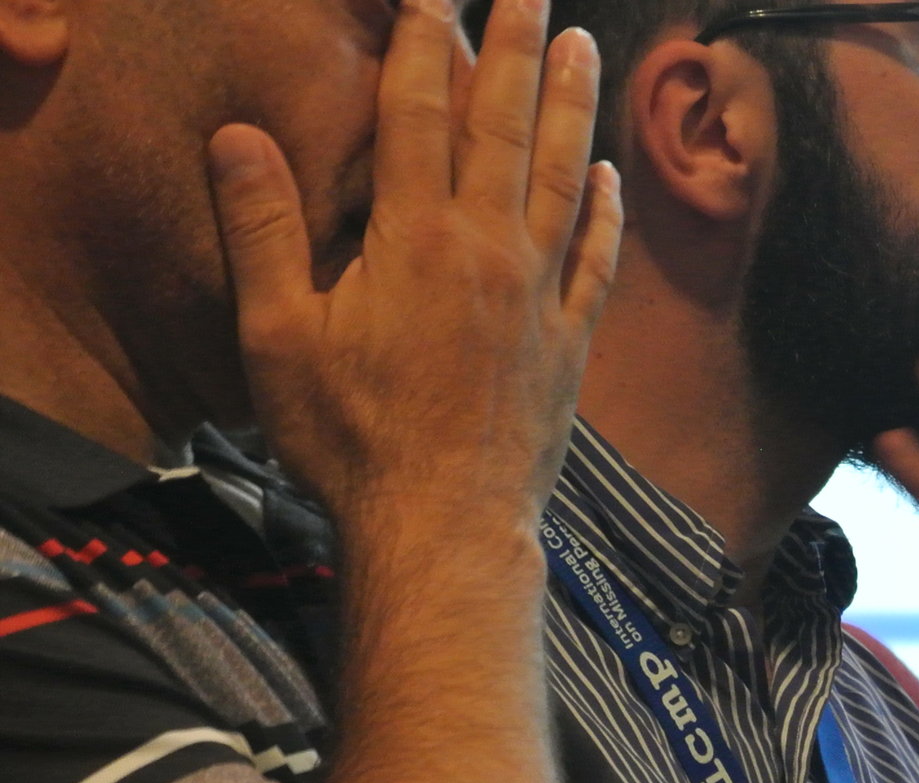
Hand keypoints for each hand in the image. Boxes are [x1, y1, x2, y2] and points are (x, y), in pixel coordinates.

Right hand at [205, 0, 621, 557]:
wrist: (442, 528)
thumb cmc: (350, 440)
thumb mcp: (279, 337)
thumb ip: (263, 231)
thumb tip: (238, 138)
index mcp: (415, 240)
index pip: (419, 115)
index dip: (425, 44)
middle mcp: (489, 252)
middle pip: (506, 128)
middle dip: (515, 49)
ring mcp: (538, 297)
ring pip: (565, 179)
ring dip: (573, 108)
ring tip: (581, 47)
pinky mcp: (570, 346)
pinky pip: (596, 261)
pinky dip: (606, 213)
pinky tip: (610, 176)